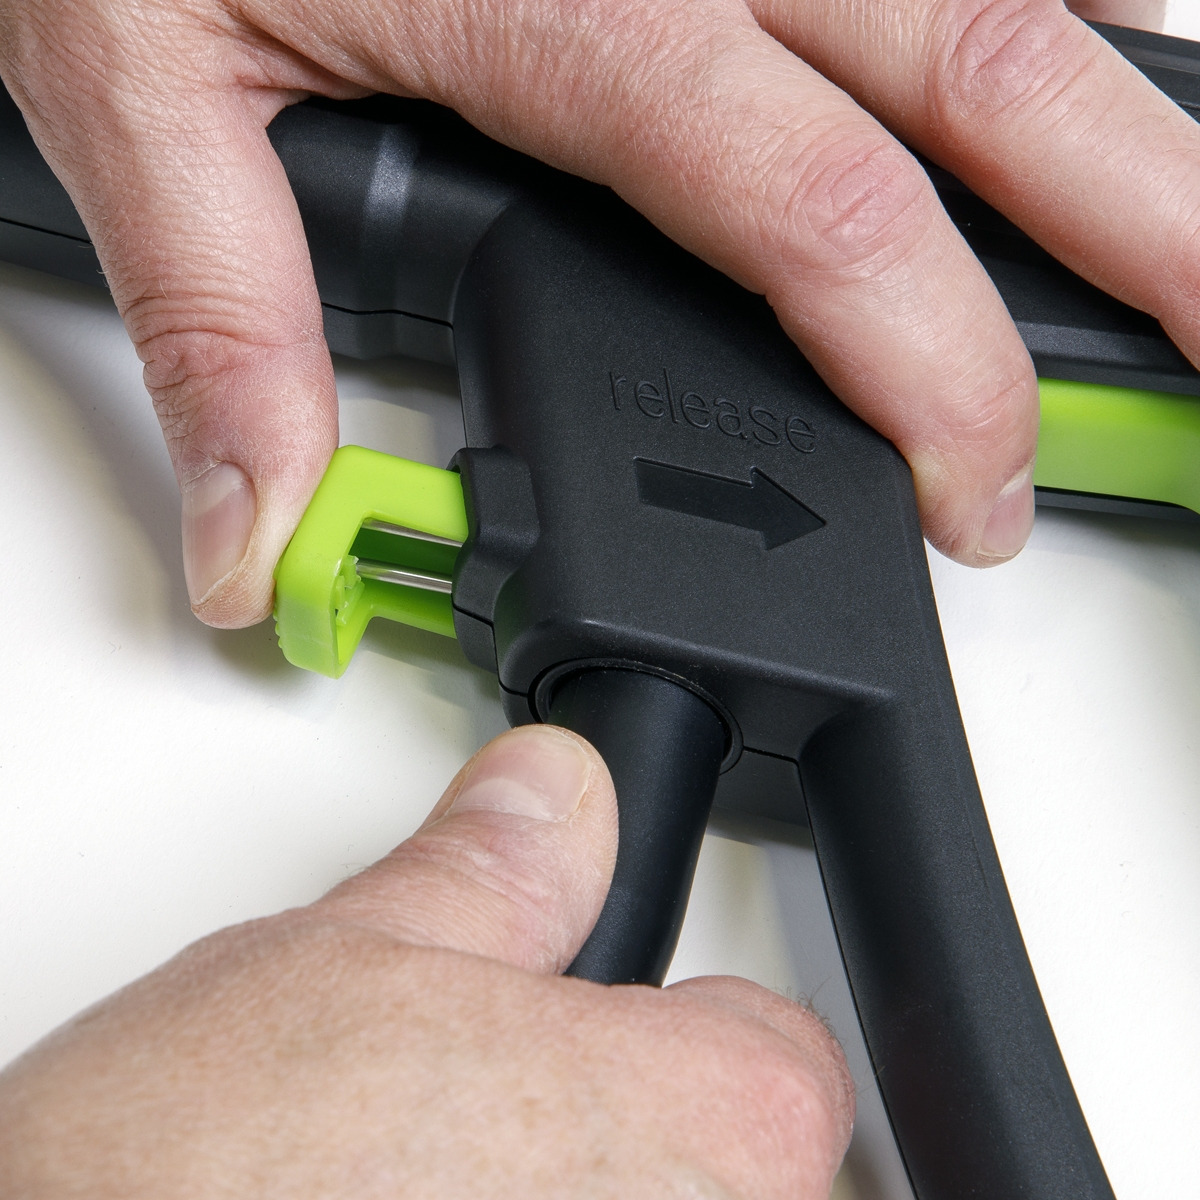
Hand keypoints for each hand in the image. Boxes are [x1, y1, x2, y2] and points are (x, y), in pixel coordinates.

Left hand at [0, 1, 1185, 624]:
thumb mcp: (137, 87)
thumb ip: (223, 328)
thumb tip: (250, 541)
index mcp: (569, 8)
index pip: (820, 223)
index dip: (933, 377)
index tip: (977, 493)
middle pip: (989, 81)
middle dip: (1138, 230)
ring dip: (1120, 104)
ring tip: (1196, 226)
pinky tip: (1093, 41)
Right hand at [0, 726, 852, 1197]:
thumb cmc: (180, 1186)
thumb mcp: (355, 957)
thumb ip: (498, 871)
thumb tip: (558, 793)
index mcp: (706, 1134)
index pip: (781, 1055)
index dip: (681, 1026)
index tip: (601, 1028)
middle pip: (743, 1184)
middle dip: (626, 1140)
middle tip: (491, 1132)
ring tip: (430, 1193)